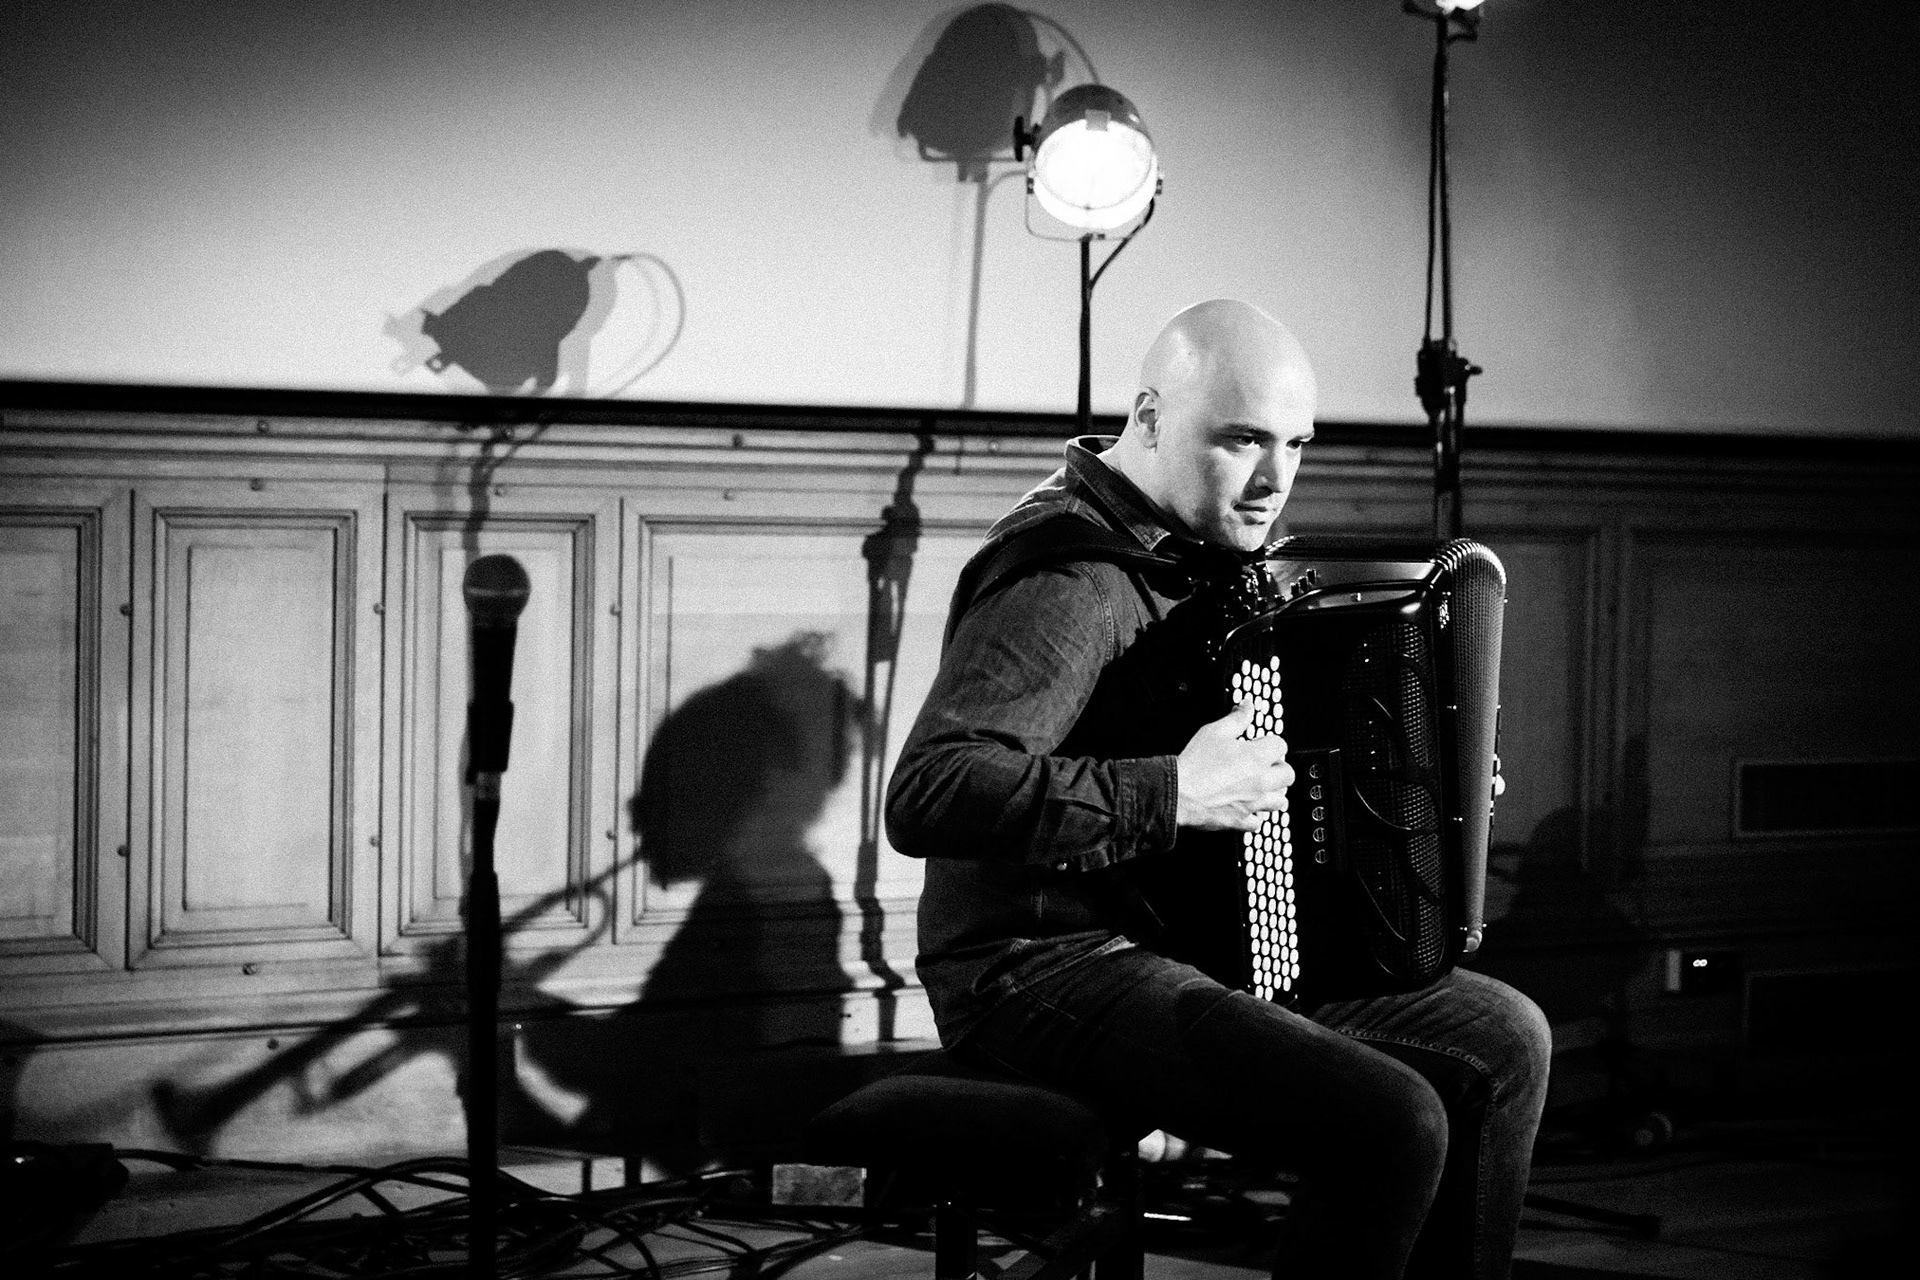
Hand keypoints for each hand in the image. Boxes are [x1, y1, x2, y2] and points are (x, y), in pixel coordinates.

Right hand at [1175, 700, 1292, 831]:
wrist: (1178, 793)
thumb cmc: (1195, 764)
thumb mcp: (1215, 731)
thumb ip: (1237, 718)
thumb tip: (1247, 707)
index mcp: (1257, 757)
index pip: (1281, 746)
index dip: (1269, 742)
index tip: (1259, 743)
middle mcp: (1261, 781)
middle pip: (1288, 774)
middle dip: (1278, 768)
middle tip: (1264, 765)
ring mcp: (1253, 803)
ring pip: (1280, 801)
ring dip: (1274, 792)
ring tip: (1260, 786)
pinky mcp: (1241, 820)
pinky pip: (1259, 822)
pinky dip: (1255, 815)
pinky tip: (1247, 807)